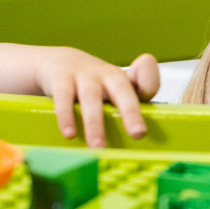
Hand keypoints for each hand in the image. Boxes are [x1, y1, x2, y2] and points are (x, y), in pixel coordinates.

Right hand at [35, 48, 159, 147]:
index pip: (145, 82)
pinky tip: (69, 134)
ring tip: (97, 147)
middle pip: (123, 90)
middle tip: (138, 134)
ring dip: (95, 123)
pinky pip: (64, 97)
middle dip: (132, 112)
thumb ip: (130, 111)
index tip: (154, 108)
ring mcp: (84, 75)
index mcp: (124, 82)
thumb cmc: (91, 84)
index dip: (151, 86)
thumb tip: (140, 137)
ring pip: (91, 99)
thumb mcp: (113, 93)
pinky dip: (66, 116)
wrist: (55, 61)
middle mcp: (107, 75)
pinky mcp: (61, 77)